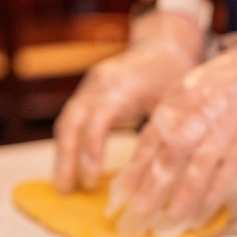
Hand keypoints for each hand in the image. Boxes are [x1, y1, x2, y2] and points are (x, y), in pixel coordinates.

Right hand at [53, 11, 203, 192]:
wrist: (162, 46)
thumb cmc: (172, 74)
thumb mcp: (174, 100)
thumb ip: (164, 129)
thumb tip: (162, 170)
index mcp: (120, 86)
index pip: (98, 118)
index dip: (92, 147)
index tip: (93, 176)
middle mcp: (98, 86)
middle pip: (71, 122)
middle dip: (66, 159)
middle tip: (67, 190)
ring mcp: (89, 89)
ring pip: (66, 124)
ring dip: (63, 157)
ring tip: (65, 188)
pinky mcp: (87, 95)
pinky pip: (71, 122)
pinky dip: (70, 147)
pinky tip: (72, 171)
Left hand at [107, 33, 236, 236]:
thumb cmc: (231, 80)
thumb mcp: (194, 88)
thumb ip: (175, 117)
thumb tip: (151, 155)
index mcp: (181, 99)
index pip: (152, 137)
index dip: (137, 166)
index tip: (123, 191)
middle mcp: (201, 111)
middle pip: (172, 153)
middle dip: (153, 184)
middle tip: (140, 210)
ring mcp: (227, 124)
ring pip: (201, 162)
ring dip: (185, 191)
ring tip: (173, 214)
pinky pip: (232, 165)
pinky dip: (218, 186)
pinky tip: (207, 205)